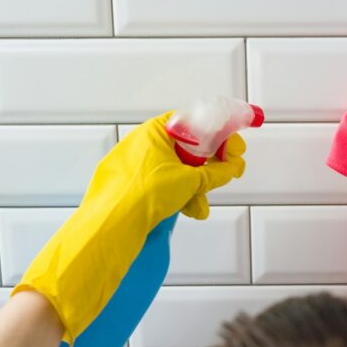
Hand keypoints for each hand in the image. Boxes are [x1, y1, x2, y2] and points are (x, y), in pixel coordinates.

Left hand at [96, 111, 245, 221]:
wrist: (114, 223)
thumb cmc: (141, 194)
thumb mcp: (190, 180)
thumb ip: (216, 173)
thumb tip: (229, 169)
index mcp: (154, 131)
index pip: (193, 123)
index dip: (218, 135)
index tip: (232, 149)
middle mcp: (143, 144)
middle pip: (187, 149)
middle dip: (209, 167)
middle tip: (226, 173)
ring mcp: (136, 165)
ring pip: (176, 170)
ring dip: (195, 187)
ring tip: (202, 204)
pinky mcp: (132, 185)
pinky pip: (162, 185)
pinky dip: (178, 195)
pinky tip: (189, 208)